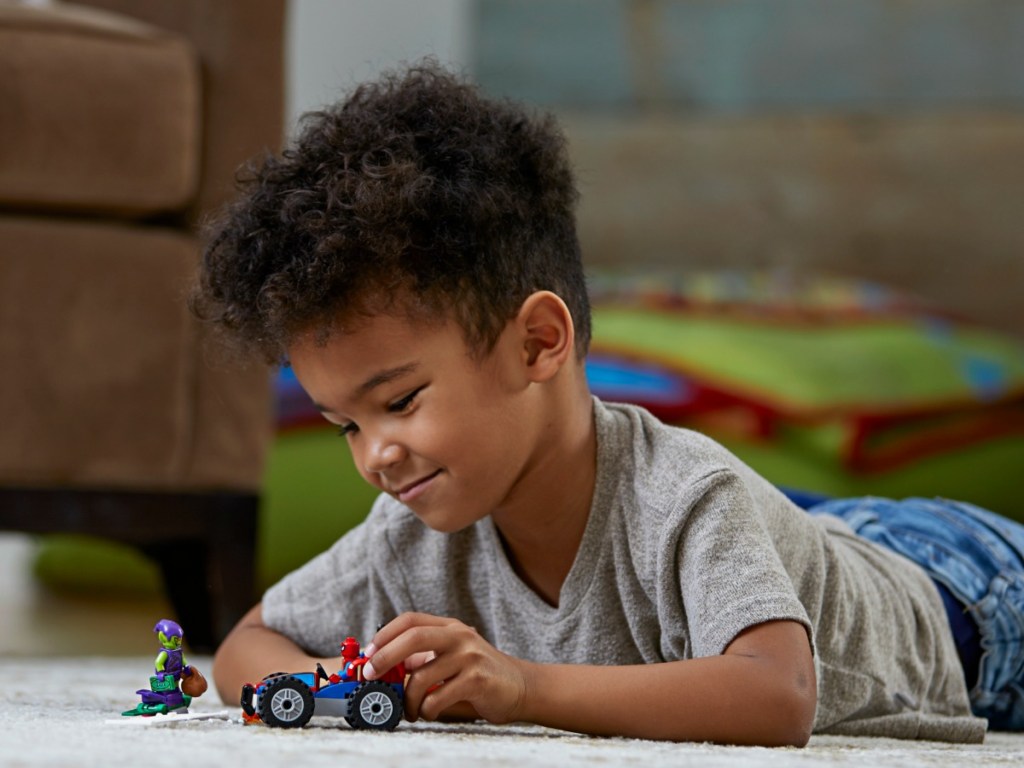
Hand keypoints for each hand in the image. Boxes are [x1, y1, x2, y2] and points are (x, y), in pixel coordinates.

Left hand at [364, 613, 528, 723]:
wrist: (519, 686)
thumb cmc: (478, 673)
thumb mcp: (450, 657)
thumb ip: (423, 657)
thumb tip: (383, 666)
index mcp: (449, 627)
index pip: (410, 620)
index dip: (385, 635)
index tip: (369, 654)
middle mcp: (459, 636)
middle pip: (413, 637)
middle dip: (385, 657)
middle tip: (370, 675)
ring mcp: (469, 656)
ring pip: (421, 676)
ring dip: (408, 699)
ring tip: (410, 710)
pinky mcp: (477, 680)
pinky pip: (438, 698)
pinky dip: (427, 710)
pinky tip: (431, 712)